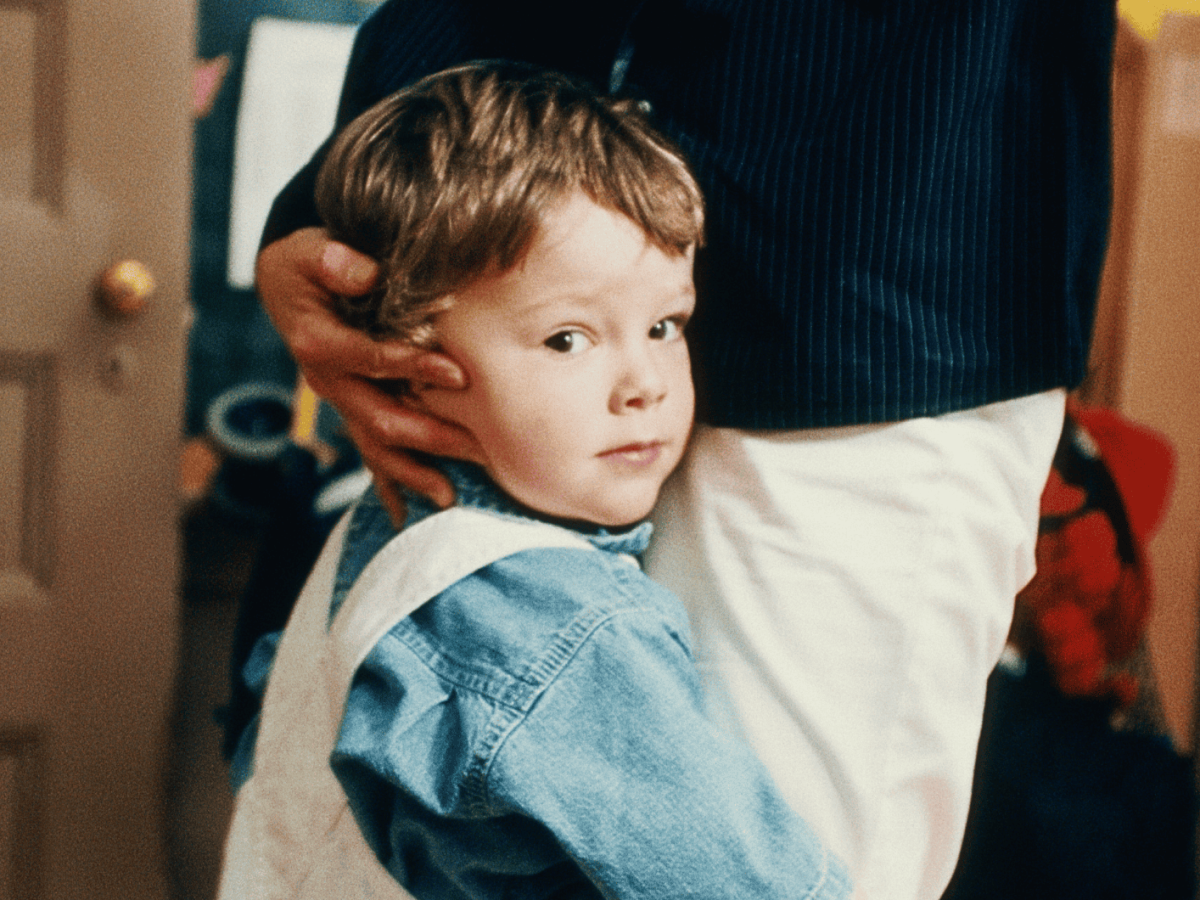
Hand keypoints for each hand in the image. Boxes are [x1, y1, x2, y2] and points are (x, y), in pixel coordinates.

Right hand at [256, 227, 483, 520]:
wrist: (286, 286)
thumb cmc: (309, 263)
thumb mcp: (310, 249)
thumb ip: (332, 259)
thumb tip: (365, 272)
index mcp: (319, 344)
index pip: (372, 360)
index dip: (414, 368)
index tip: (459, 375)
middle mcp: (327, 382)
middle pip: (379, 419)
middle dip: (430, 437)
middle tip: (479, 450)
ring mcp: (340, 402)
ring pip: (375, 447)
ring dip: (413, 473)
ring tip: (451, 498)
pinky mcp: (351, 410)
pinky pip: (370, 454)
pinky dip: (389, 485)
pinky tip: (408, 515)